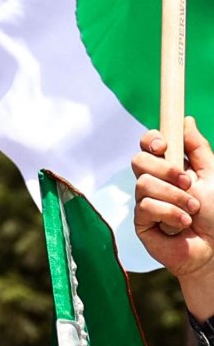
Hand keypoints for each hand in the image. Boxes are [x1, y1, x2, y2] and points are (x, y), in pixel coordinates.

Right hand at [133, 119, 213, 316]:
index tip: (165, 146)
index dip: (152, 140)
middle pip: (140, 160)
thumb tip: (186, 121)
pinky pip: (146, 207)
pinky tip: (183, 224)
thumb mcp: (213, 176)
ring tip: (193, 211)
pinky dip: (170, 214)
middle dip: (166, 170)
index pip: (149, 145)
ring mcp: (145, 201)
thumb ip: (198, 149)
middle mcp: (155, 182)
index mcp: (170, 168)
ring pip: (144, 184)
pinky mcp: (141, 222)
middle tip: (189, 183)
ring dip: (175, 196)